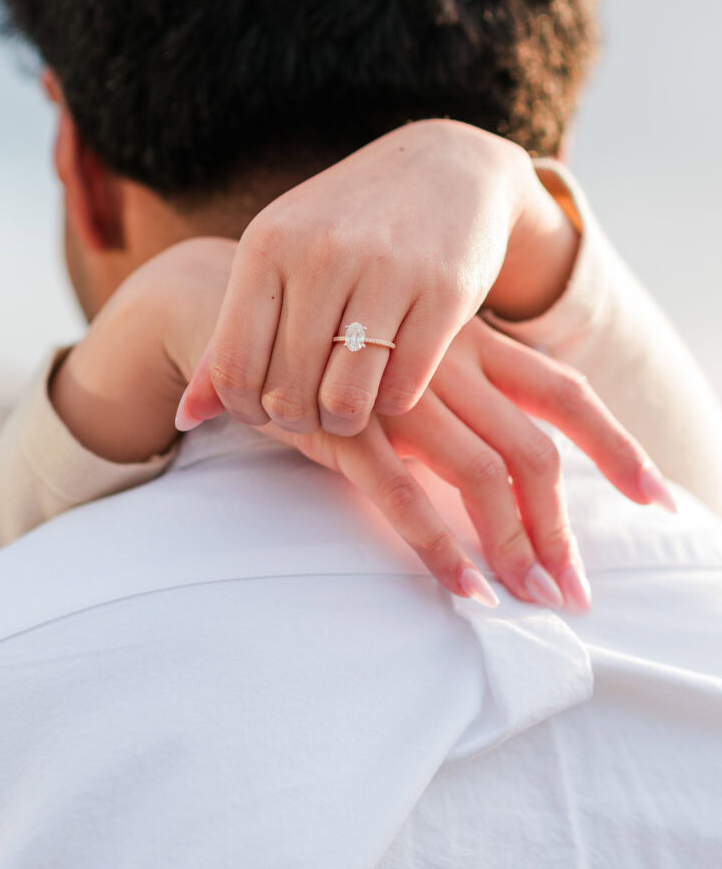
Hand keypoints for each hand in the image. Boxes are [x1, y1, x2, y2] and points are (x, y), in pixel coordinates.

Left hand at [177, 119, 579, 437]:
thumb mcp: (278, 256)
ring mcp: (388, 271)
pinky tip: (387, 383)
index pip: (235, 367)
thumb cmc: (346, 222)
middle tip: (311, 415)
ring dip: (344, 421)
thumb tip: (185, 418)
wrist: (448, 166)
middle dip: (298, 421)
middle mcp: (322, 254)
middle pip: (289, 391)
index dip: (245, 411)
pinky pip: (403, 388)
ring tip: (346, 410)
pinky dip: (392, 402)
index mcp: (268, 245)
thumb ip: (231, 334)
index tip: (264, 413)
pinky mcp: (446, 292)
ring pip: (346, 399)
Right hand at [263, 318, 673, 610]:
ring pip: (482, 473)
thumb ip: (462, 403)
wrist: (251, 312)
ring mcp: (399, 395)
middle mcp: (447, 367)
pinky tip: (462, 585)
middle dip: (561, 527)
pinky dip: (439, 543)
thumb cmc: (343, 349)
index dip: (617, 445)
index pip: (564, 391)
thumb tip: (513, 475)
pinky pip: (403, 492)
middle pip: (532, 450)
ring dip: (514, 543)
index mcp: (472, 346)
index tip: (658, 499)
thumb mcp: (414, 363)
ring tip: (533, 598)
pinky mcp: (347, 427)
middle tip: (574, 592)